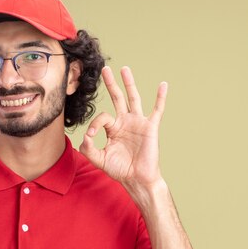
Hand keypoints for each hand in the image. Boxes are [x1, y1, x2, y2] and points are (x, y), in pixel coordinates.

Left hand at [79, 66, 167, 188]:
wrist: (136, 179)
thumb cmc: (120, 170)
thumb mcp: (99, 159)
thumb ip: (88, 148)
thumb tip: (84, 135)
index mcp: (113, 128)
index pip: (102, 117)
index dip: (94, 124)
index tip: (91, 135)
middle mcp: (125, 122)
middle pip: (117, 98)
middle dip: (110, 84)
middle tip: (105, 69)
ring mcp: (138, 123)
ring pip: (133, 98)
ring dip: (129, 83)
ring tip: (124, 69)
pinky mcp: (150, 127)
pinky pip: (157, 109)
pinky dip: (160, 97)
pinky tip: (163, 85)